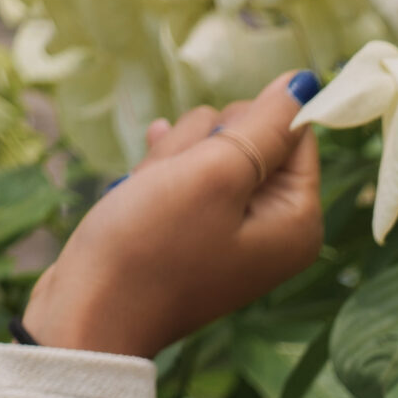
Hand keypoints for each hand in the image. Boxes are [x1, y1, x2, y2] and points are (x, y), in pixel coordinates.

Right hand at [22, 72, 324, 359]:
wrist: (93, 313)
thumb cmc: (154, 245)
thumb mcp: (217, 173)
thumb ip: (266, 126)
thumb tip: (305, 83)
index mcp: (301, 220)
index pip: (295, 133)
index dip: (246, 124)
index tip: (213, 153)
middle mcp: (278, 229)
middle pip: (249, 141)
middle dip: (203, 146)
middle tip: (177, 184)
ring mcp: (235, 233)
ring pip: (208, 155)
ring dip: (174, 161)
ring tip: (153, 195)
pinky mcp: (195, 233)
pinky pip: (183, 180)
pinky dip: (160, 176)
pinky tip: (141, 182)